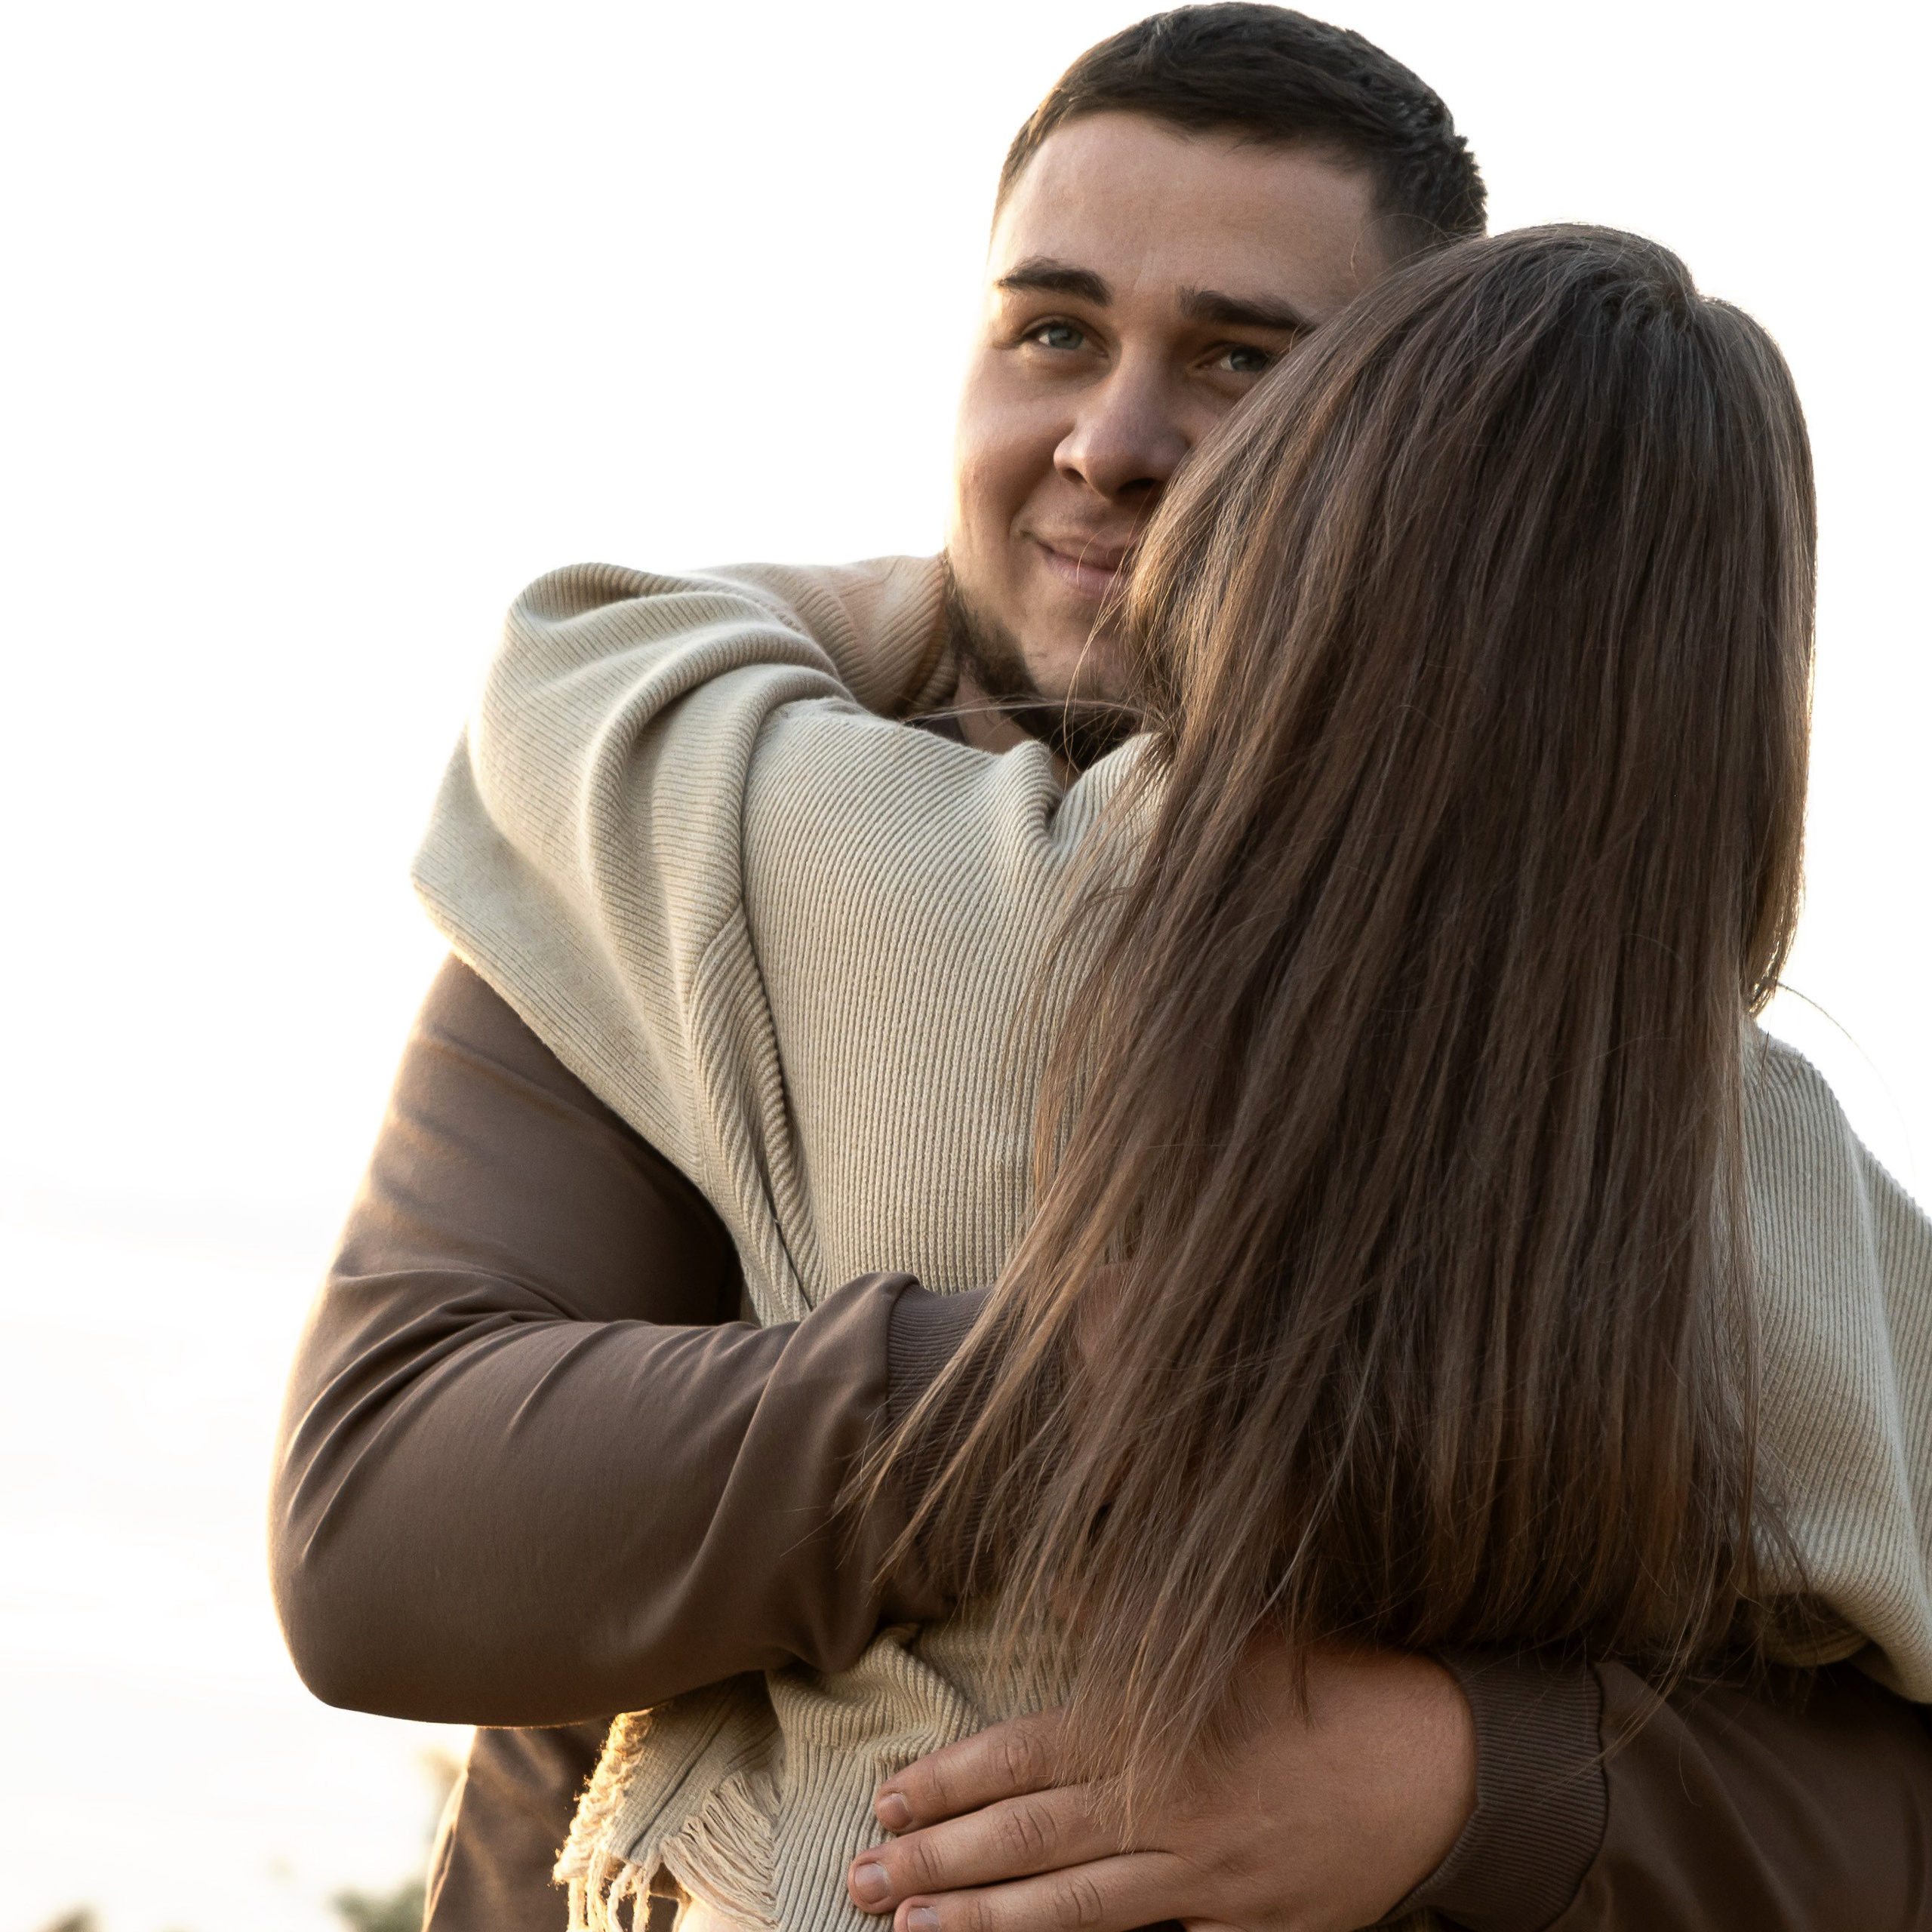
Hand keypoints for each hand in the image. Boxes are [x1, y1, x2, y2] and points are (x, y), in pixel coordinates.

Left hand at [845, 1640, 1474, 1931]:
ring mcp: (1205, 1882)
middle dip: (936, 1860)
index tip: (887, 1798)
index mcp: (1155, 1728)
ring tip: (909, 1931)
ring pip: (1073, 1911)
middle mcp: (1166, 1807)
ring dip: (983, 1922)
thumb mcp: (1231, 1629)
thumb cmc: (1328, 1682)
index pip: (1023, 1757)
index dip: (948, 1781)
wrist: (1440, 1760)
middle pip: (1028, 1840)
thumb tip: (1055, 1582)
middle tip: (859, 1876)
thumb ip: (1127, 1615)